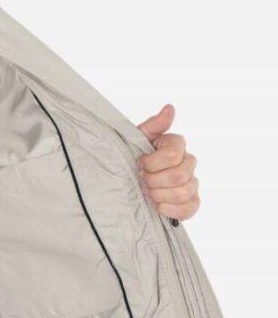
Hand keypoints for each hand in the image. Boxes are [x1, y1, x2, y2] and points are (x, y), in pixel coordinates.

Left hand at [136, 103, 199, 220]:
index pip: (173, 154)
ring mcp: (192, 182)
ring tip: (147, 192)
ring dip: (159, 194)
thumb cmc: (130, 157)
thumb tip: (170, 108)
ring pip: (184, 192)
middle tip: (141, 179)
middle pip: (179, 175)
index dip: (153, 162)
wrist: (125, 180)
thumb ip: (153, 125)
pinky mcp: (191, 202)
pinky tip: (158, 205)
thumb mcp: (135, 139)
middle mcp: (188, 162)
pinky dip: (171, 209)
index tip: (139, 163)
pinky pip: (190, 208)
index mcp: (176, 144)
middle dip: (154, 180)